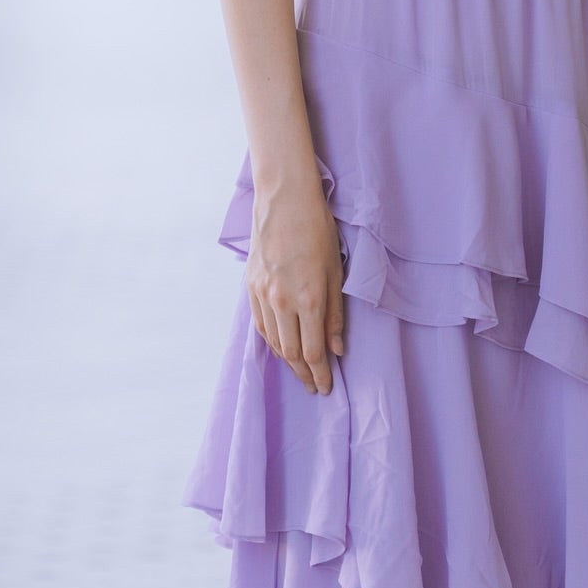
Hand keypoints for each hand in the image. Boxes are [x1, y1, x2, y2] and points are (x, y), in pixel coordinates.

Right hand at [245, 186, 346, 394]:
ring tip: (300, 372)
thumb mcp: (335, 271)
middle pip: (291, 353)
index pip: (312, 351)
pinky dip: (271, 341)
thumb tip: (336, 349)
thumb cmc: (318, 230)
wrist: (284, 200)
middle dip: (304, 374)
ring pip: (273, 341)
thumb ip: (335, 313)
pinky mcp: (251, 286)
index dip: (320, 373)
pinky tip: (280, 348)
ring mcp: (262, 294)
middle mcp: (282, 301)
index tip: (326, 387)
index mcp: (308, 298)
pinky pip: (260, 324)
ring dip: (287, 362)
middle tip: (314, 387)